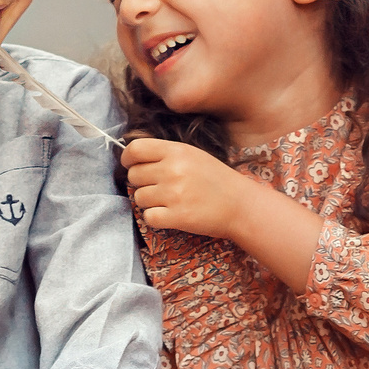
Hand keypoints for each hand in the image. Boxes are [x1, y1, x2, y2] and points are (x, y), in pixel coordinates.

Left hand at [121, 138, 256, 239]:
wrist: (240, 205)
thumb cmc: (216, 180)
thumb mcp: (193, 155)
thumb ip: (165, 153)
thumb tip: (133, 158)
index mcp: (177, 151)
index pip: (135, 149)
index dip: (128, 159)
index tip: (131, 165)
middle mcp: (173, 170)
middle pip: (134, 175)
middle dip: (141, 183)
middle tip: (158, 187)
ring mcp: (174, 194)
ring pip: (139, 198)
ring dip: (149, 202)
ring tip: (169, 201)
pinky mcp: (177, 216)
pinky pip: (148, 217)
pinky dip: (156, 218)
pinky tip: (170, 215)